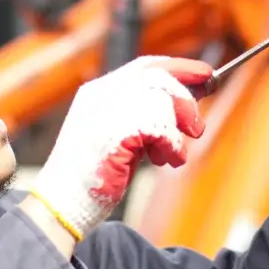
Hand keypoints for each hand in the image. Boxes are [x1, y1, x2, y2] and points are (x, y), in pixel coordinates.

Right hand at [30, 56, 210, 239]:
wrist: (63, 202)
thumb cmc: (93, 175)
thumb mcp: (120, 136)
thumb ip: (145, 117)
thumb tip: (187, 103)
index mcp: (99, 91)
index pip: (146, 66)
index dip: (179, 68)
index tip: (205, 74)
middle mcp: (102, 94)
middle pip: (159, 79)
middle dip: (185, 101)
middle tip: (196, 128)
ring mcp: (107, 111)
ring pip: (163, 103)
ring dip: (176, 133)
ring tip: (168, 156)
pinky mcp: (118, 133)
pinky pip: (162, 130)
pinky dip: (172, 148)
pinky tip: (166, 162)